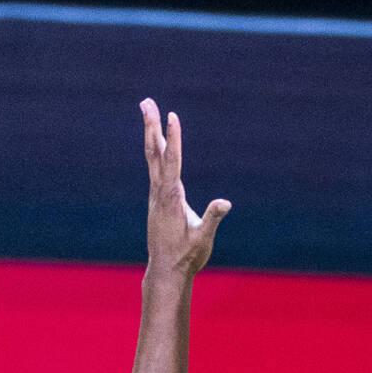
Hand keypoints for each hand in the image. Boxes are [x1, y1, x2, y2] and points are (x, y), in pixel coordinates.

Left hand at [141, 98, 230, 276]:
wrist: (166, 271)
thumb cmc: (187, 256)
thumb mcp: (203, 239)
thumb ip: (212, 219)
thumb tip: (225, 202)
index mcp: (171, 198)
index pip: (172, 162)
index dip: (173, 138)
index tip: (171, 116)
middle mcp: (159, 193)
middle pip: (155, 153)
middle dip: (151, 126)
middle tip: (146, 101)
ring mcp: (156, 195)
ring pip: (152, 158)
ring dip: (151, 134)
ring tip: (147, 112)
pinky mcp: (157, 200)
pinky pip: (155, 168)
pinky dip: (155, 150)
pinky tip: (156, 144)